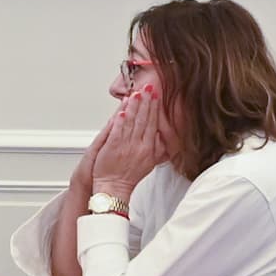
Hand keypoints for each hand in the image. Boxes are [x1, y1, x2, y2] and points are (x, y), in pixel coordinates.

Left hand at [90, 86, 163, 200]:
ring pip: (132, 122)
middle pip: (144, 119)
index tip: (156, 95)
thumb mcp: (149, 163)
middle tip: (149, 87)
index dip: (154, 108)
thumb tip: (162, 137)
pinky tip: (123, 110)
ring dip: (134, 106)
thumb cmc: (129, 177)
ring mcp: (126, 145)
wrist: (115, 188)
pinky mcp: (113, 147)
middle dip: (146, 101)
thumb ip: (157, 149)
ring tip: (136, 93)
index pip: (153, 123)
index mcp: (148, 148)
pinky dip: (120, 120)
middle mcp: (139, 145)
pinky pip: (118, 130)